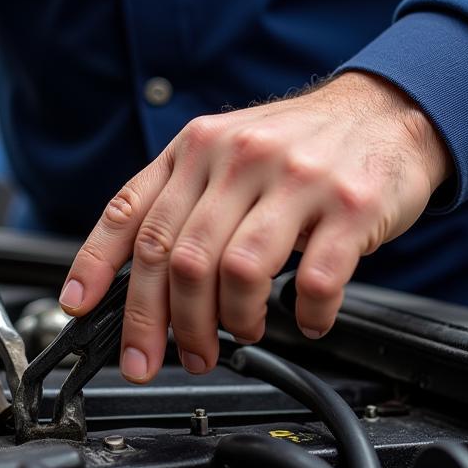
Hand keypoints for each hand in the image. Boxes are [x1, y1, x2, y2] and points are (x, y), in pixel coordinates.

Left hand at [60, 72, 451, 382]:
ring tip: (242, 333)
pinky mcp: (350, 206)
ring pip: (235, 271)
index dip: (97, 266)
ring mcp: (296, 180)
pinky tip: (306, 321)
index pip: (132, 213)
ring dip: (233, 322)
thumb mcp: (226, 150)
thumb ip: (181, 198)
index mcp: (198, 148)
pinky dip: (305, 316)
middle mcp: (239, 158)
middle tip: (179, 355)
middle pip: (179, 258)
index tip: (80, 309)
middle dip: (166, 323)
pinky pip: (316, 280)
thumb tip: (135, 273)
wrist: (388, 111)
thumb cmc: (300, 144)